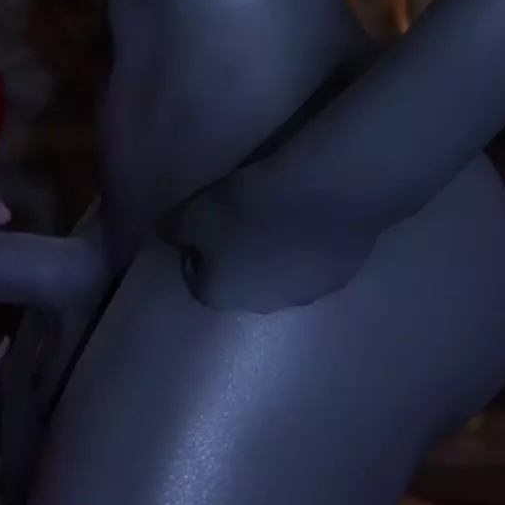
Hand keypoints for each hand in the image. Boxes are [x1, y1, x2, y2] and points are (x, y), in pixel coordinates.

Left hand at [162, 171, 377, 313]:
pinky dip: (309, 251)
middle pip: (240, 282)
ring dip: (276, 258)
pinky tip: (312, 222)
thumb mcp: (194, 213)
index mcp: (219, 297)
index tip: (208, 225)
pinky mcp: (338, 280)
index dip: (198, 250)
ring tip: (282, 220)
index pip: (197, 278)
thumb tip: (166, 235)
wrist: (324, 196)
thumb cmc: (247, 207)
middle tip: (244, 220)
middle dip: (239, 257)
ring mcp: (303, 297)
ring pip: (279, 277)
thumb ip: (174, 229)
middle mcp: (259, 308)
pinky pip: (313, 266)